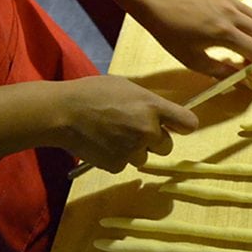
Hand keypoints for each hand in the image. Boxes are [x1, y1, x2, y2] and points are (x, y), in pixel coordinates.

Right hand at [57, 75, 197, 172]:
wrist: (63, 113)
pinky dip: (116, 156)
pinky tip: (102, 143)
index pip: (188, 122)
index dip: (183, 125)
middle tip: (133, 127)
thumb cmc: (92, 92)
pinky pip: (125, 163)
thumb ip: (146, 101)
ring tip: (112, 134)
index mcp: (152, 106)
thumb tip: (160, 114)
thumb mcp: (125, 86)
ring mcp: (133, 150)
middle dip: (154, 139)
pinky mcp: (117, 164)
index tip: (178, 126)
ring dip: (134, 149)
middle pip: (167, 145)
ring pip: (144, 157)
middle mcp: (147, 130)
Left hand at [131, 0, 251, 76]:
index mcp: (224, 32)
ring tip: (239, 42)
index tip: (250, 72)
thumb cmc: (170, 33)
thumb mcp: (192, 60)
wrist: (157, 1)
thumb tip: (241, 79)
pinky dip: (242, 19)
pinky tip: (225, 25)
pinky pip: (242, 7)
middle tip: (246, 59)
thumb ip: (220, 71)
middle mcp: (231, 14)